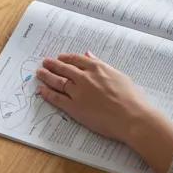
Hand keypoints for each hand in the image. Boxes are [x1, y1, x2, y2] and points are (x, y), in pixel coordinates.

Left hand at [36, 53, 172, 172]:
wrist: (132, 117)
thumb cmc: (132, 98)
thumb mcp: (119, 75)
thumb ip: (101, 65)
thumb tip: (89, 55)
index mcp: (97, 68)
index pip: (76, 60)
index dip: (66, 58)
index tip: (60, 58)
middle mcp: (85, 78)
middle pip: (64, 69)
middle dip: (52, 65)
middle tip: (45, 62)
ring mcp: (78, 92)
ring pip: (58, 81)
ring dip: (47, 76)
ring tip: (39, 73)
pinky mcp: (75, 108)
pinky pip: (57, 99)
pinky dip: (47, 93)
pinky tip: (41, 90)